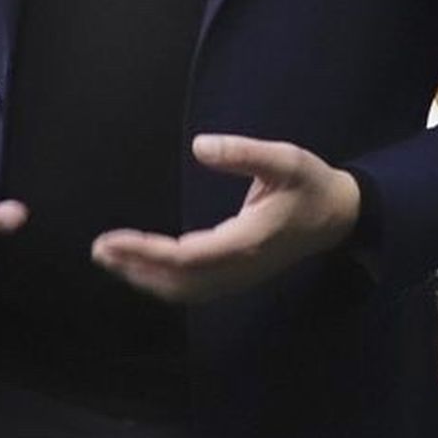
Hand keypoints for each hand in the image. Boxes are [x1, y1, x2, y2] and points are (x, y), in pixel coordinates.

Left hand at [91, 134, 360, 305]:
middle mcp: (240, 266)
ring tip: (111, 259)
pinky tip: (141, 270)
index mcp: (248, 240)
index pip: (187, 256)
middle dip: (136, 267)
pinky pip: (194, 290)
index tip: (113, 239)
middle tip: (99, 249)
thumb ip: (244, 152)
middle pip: (178, 280)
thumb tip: (200, 146)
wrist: (338, 217)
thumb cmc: (310, 185)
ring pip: (184, 291)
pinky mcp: (238, 278)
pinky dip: (162, 283)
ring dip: (145, 278)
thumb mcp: (286, 159)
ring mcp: (239, 277)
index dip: (147, 252)